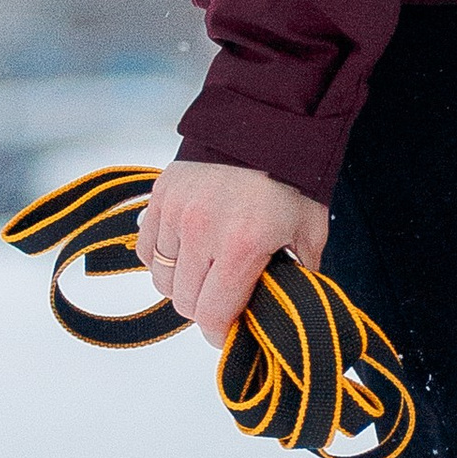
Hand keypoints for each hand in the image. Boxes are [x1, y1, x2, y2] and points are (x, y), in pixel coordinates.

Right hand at [139, 158, 327, 347]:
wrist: (265, 124)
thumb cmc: (291, 181)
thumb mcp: (309, 231)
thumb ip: (300, 276)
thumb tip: (288, 311)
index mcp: (242, 244)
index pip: (212, 315)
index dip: (220, 333)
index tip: (230, 332)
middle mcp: (202, 230)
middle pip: (185, 303)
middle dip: (206, 308)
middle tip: (225, 297)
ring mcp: (175, 212)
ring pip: (163, 280)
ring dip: (183, 284)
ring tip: (208, 270)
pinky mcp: (159, 197)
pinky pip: (146, 251)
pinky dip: (163, 259)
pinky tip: (188, 250)